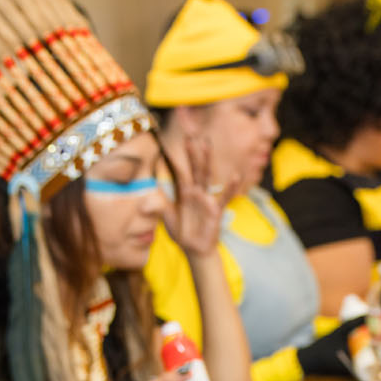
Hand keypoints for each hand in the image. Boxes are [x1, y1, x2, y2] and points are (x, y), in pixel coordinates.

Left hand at [162, 135, 224, 258]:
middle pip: (193, 166)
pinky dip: (229, 188)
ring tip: (205, 142)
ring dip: (205, 159)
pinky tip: (236, 176)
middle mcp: (195, 191)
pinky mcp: (215, 210)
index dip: (174, 154)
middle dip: (191, 149)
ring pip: (205, 175)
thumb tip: (144, 202)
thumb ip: (159, 206)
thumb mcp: (167, 218)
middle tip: (189, 130)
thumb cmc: (182, 232)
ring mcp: (206, 199)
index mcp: (183, 191)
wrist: (195, 250)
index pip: (178, 168)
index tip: (170, 138)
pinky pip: (223, 197)